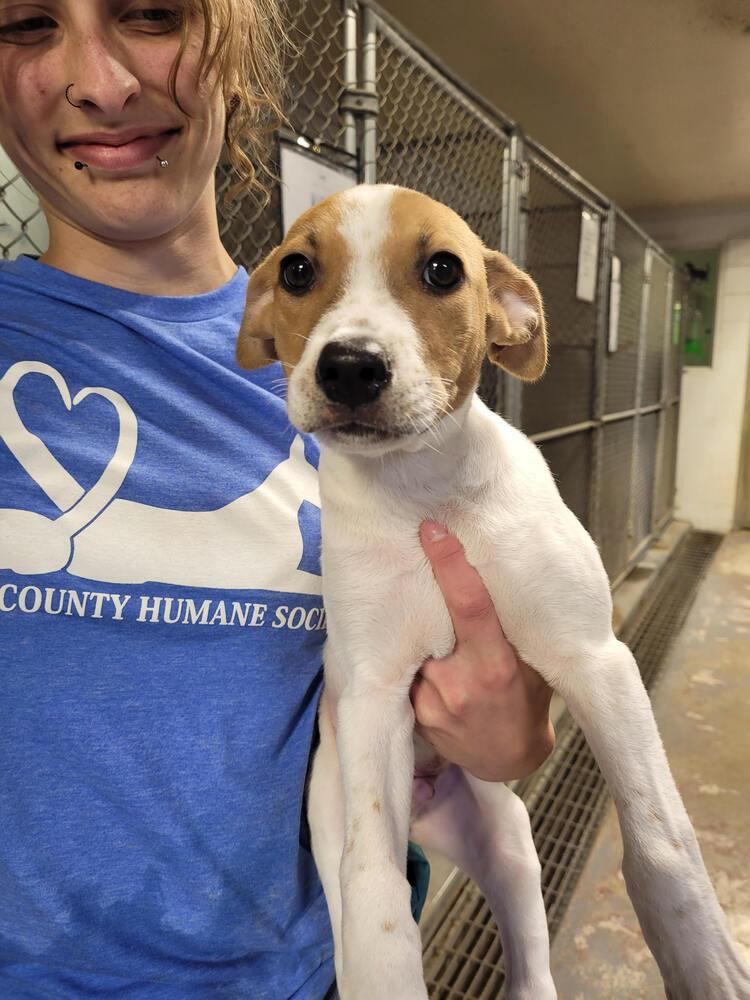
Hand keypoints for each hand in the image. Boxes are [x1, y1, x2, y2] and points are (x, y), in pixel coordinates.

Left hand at [411, 520, 554, 782]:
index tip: (433, 530)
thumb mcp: (532, 664)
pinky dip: (410, 656)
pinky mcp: (415, 715)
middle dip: (420, 589)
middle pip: (430, 620)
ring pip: (415, 645)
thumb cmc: (524, 700)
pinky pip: (406, 670)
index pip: (470, 606)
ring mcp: (433, 702)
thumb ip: (513, 629)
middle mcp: (460, 683)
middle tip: (404, 548)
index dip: (450, 565)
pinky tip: (419, 653)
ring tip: (423, 620)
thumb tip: (498, 570)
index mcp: (496, 665)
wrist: (506, 759)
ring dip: (415, 628)